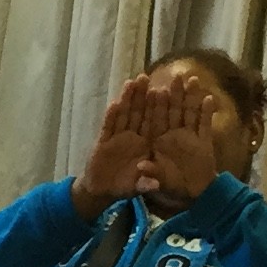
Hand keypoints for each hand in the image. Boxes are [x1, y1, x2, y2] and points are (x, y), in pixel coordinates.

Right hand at [73, 78, 151, 217]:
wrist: (102, 190)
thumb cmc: (123, 186)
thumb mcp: (137, 188)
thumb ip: (145, 185)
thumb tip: (154, 185)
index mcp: (147, 145)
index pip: (154, 123)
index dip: (158, 107)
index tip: (164, 90)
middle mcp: (134, 138)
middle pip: (139, 113)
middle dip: (142, 96)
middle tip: (146, 76)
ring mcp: (118, 138)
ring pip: (124, 115)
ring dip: (127, 99)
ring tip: (131, 82)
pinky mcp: (104, 142)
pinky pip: (108, 127)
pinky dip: (110, 117)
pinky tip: (113, 104)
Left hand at [140, 75, 222, 205]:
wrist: (194, 194)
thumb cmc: (173, 186)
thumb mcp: (160, 182)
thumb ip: (152, 174)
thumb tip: (142, 167)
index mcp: (158, 141)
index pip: (155, 120)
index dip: (155, 105)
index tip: (153, 88)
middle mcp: (172, 135)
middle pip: (173, 111)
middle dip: (174, 93)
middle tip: (175, 75)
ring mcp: (188, 136)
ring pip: (189, 113)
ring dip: (192, 97)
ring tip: (193, 79)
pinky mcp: (203, 141)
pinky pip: (204, 125)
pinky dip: (207, 113)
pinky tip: (210, 98)